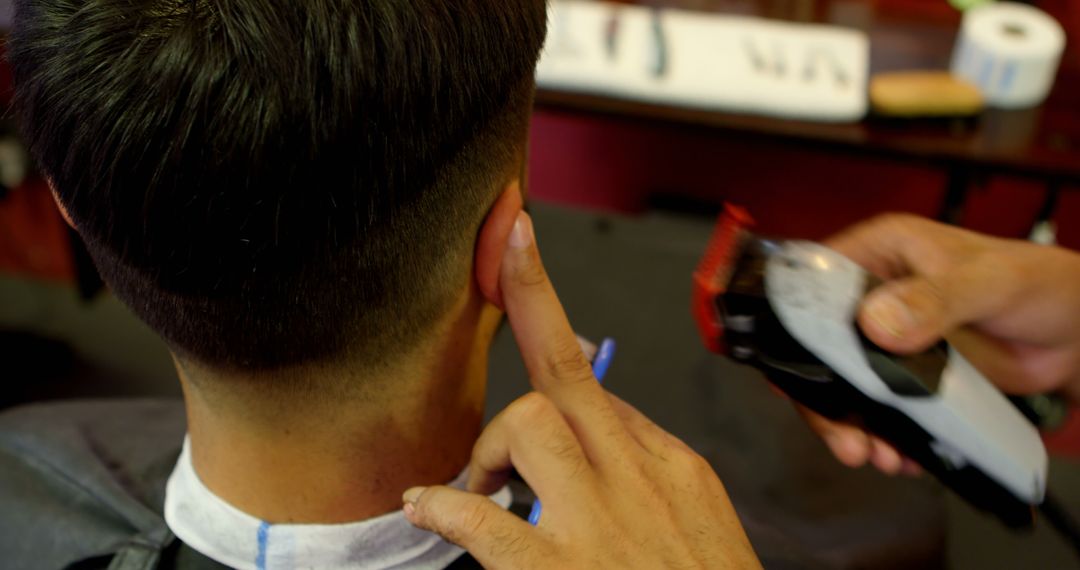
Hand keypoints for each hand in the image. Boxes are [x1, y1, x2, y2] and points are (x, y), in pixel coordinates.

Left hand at [402, 212, 760, 568]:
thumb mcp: (702, 530)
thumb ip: (651, 475)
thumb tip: (599, 428)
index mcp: (672, 468)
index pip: (599, 384)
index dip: (548, 313)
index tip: (520, 249)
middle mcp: (638, 479)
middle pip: (566, 372)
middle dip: (525, 302)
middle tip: (500, 262)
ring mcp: (602, 524)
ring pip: (531, 422)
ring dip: (489, 445)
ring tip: (478, 482)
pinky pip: (487, 520)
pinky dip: (446, 507)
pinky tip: (430, 511)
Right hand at [799, 214, 1079, 472]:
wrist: (1076, 330)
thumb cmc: (1037, 284)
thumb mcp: (987, 282)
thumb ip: (935, 299)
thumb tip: (875, 324)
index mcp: (878, 253)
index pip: (813, 284)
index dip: (794, 326)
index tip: (794, 374)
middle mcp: (870, 295)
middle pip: (818, 347)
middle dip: (823, 399)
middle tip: (846, 439)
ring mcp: (885, 340)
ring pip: (842, 384)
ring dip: (852, 425)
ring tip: (879, 457)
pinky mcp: (906, 376)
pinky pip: (877, 407)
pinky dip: (883, 434)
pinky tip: (904, 454)